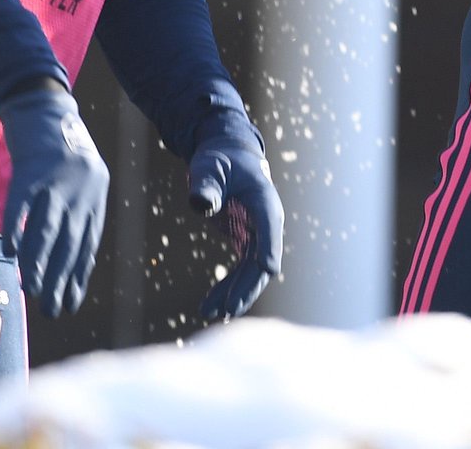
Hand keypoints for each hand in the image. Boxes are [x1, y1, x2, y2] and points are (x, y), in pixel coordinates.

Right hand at [0, 79, 107, 317]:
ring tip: (33, 290)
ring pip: (48, 228)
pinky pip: (20, 205)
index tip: (70, 302)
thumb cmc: (59, 147)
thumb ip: (75, 211)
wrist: (45, 104)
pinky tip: (9, 252)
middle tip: (53, 309)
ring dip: (40, 262)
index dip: (79, 274)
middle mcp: (83, 187)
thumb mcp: (79, 177)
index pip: (89, 241)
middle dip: (62, 278)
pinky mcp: (31, 169)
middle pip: (71, 241)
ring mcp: (57, 178)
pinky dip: (14, 228)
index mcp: (97, 191)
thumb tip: (60, 257)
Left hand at [187, 109, 282, 319]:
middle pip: (262, 259)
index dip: (269, 249)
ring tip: (210, 313)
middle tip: (229, 310)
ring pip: (251, 271)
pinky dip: (227, 287)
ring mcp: (257, 233)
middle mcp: (266, 221)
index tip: (267, 271)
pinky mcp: (246, 241)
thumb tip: (201, 204)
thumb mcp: (209, 167)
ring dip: (235, 293)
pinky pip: (240, 270)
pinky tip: (209, 306)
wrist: (224, 157)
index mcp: (263, 200)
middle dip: (248, 287)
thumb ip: (205, 185)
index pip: (270, 228)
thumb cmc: (218, 159)